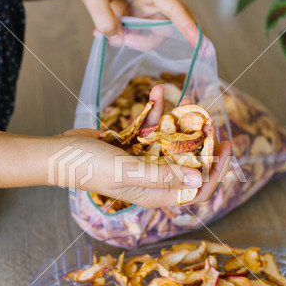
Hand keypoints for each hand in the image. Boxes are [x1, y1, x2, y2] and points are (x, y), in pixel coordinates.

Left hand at [58, 0, 198, 44]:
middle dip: (151, 40)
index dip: (187, 25)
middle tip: (126, 41)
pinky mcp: (135, 17)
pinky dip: (123, 38)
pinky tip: (103, 32)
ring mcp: (143, 9)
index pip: (172, 6)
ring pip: (153, 34)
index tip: (197, 42)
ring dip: (133, 40)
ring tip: (107, 34)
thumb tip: (118, 38)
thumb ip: (103, 17)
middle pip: (168, 25)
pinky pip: (138, 34)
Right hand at [59, 85, 231, 207]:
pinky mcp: (135, 145)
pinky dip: (156, 111)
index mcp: (157, 193)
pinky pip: (153, 128)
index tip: (225, 146)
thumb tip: (200, 180)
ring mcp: (145, 161)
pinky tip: (156, 92)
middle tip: (206, 118)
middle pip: (189, 163)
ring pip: (173, 142)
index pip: (197, 189)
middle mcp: (155, 179)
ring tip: (183, 97)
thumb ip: (164, 176)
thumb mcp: (129, 171)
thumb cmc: (90, 167)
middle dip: (200, 140)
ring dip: (178, 119)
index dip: (216, 171)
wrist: (60, 153)